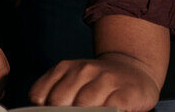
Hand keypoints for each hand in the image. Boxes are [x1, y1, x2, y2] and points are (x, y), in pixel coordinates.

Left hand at [29, 52, 160, 110]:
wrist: (134, 71)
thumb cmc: (98, 83)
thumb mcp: (73, 81)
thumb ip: (56, 93)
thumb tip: (42, 110)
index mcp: (64, 68)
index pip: (40, 95)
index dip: (43, 110)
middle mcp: (83, 70)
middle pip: (59, 102)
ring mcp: (106, 80)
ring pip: (83, 107)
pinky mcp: (125, 93)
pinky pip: (109, 110)